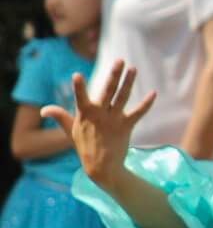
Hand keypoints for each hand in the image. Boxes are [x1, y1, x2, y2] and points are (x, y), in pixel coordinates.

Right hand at [48, 61, 156, 182]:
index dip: (79, 87)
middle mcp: (100, 114)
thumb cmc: (84, 146)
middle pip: (107, 91)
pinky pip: (138, 113)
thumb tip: (43, 110)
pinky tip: (154, 93)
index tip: (77, 76)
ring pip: (123, 97)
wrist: (101, 166)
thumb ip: (59, 116)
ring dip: (129, 82)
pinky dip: (146, 104)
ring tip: (133, 68)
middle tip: (119, 60)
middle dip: (113, 75)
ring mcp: (114, 120)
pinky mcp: (126, 127)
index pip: (80, 97)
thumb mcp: (69, 130)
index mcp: (84, 113)